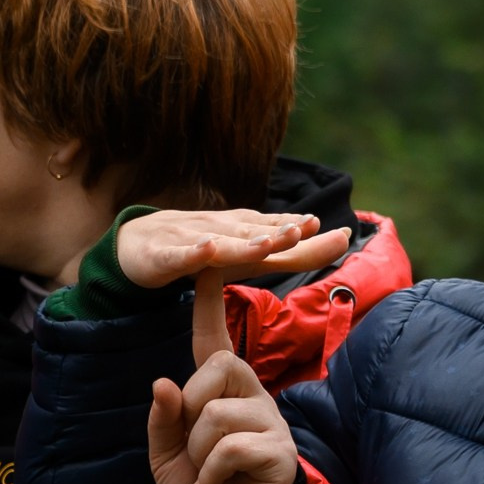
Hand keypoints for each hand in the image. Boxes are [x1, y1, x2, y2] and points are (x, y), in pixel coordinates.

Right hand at [116, 209, 350, 291]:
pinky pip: (178, 255)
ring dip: (243, 241)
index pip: (275, 228)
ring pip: (220, 243)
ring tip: (267, 242)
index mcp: (243, 229)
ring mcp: (190, 240)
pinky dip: (192, 253)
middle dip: (279, 231)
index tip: (327, 227)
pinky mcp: (163, 256)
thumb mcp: (253, 254)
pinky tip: (206, 249)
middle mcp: (221, 229)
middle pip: (252, 232)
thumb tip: (344, 238)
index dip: (299, 227)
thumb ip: (297, 253)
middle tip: (304, 229)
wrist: (139, 243)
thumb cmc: (207, 248)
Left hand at [147, 259, 298, 483]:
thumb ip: (163, 420)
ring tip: (206, 472)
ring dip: (199, 450)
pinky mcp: (279, 451)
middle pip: (220, 365)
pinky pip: (233, 445)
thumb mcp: (165, 454)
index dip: (211, 305)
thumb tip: (163, 383)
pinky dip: (211, 471)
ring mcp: (269, 422)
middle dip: (192, 405)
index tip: (209, 264)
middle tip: (193, 442)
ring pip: (219, 412)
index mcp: (222, 392)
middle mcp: (252, 397)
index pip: (216, 341)